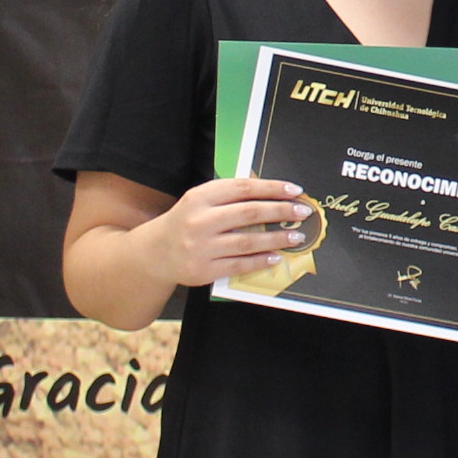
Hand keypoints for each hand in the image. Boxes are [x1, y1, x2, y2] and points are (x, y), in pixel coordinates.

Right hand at [141, 177, 314, 286]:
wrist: (155, 253)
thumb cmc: (185, 222)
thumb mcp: (200, 201)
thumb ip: (229, 195)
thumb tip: (271, 191)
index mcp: (200, 197)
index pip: (243, 188)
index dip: (272, 188)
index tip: (295, 190)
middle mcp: (200, 220)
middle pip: (249, 213)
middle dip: (281, 211)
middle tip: (303, 212)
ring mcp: (201, 247)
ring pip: (247, 241)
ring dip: (276, 239)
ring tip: (296, 236)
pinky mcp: (203, 270)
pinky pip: (239, 264)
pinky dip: (260, 261)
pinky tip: (276, 257)